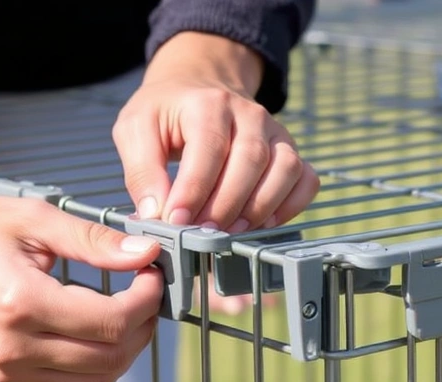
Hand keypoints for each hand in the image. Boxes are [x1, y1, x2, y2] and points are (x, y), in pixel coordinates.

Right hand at [0, 185, 163, 381]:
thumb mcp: (38, 219)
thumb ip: (95, 241)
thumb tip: (147, 255)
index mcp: (20, 304)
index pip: (110, 322)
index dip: (145, 300)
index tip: (153, 273)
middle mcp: (12, 346)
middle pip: (110, 357)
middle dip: (142, 325)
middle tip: (148, 290)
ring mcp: (8, 367)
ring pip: (97, 380)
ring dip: (127, 349)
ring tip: (132, 310)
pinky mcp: (7, 374)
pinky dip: (100, 361)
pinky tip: (104, 326)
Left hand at [113, 32, 319, 232]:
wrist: (198, 87)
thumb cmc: (165, 114)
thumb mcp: (135, 129)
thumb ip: (141, 170)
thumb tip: (155, 215)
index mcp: (209, 103)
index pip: (209, 148)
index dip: (194, 190)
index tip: (176, 222)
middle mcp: (250, 114)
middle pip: (251, 161)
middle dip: (226, 205)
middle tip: (203, 234)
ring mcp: (276, 132)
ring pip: (285, 170)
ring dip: (260, 208)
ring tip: (231, 233)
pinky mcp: (288, 150)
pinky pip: (306, 179)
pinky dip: (292, 206)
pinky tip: (264, 223)